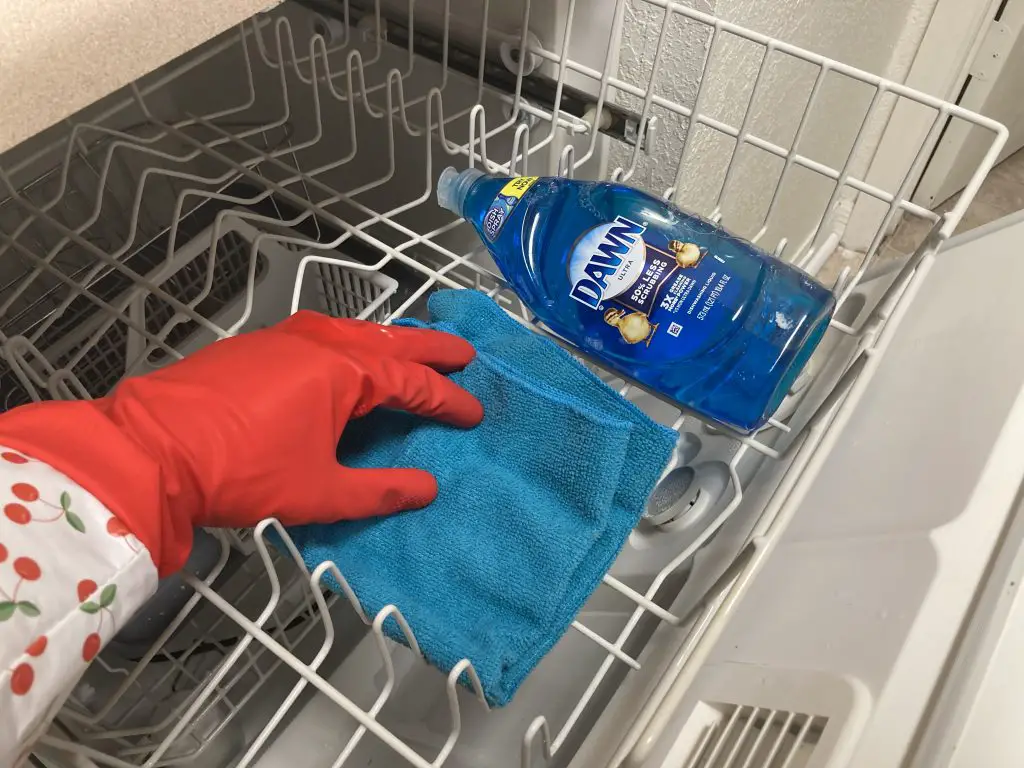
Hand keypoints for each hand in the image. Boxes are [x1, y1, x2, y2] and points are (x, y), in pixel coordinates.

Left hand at [0, 311, 481, 574]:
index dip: (447, 400)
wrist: (152, 450)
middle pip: (390, 340)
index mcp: (344, 370)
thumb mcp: (320, 491)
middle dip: (430, 347)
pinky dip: (351, 344)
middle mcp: (320, 342)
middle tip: (464, 352)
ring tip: (413, 349)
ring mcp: (284, 338)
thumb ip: (379, 490)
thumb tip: (427, 489)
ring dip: (389, 340)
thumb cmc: (243, 471)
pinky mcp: (256, 347)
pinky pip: (321, 336)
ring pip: (353, 331)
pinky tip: (349, 356)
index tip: (473, 413)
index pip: (412, 382)